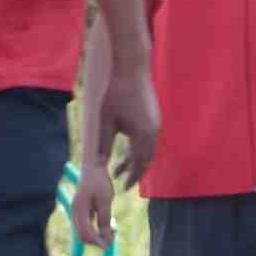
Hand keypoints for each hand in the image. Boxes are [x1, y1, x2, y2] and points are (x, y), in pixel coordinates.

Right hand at [71, 161, 115, 248]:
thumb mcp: (105, 200)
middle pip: (82, 236)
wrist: (93, 167)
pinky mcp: (80, 211)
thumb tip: (106, 237)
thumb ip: (104, 219)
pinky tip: (107, 224)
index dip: (97, 242)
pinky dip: (95, 229)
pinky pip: (86, 226)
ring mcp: (76, 212)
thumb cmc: (100, 182)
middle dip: (97, 240)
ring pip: (84, 232)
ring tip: (112, 230)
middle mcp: (75, 213)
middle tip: (113, 236)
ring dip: (97, 235)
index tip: (110, 243)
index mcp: (79, 210)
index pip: (85, 235)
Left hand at [98, 59, 159, 188]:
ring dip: (136, 159)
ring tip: (120, 167)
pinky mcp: (153, 116)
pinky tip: (127, 147)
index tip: (123, 187)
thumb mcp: (106, 121)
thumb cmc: (116, 93)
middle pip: (147, 159)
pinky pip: (148, 139)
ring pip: (148, 149)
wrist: (131, 68)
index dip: (131, 177)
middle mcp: (153, 131)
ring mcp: (155, 123)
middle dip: (135, 171)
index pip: (139, 164)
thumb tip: (99, 164)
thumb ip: (104, 143)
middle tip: (122, 182)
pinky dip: (139, 148)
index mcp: (143, 135)